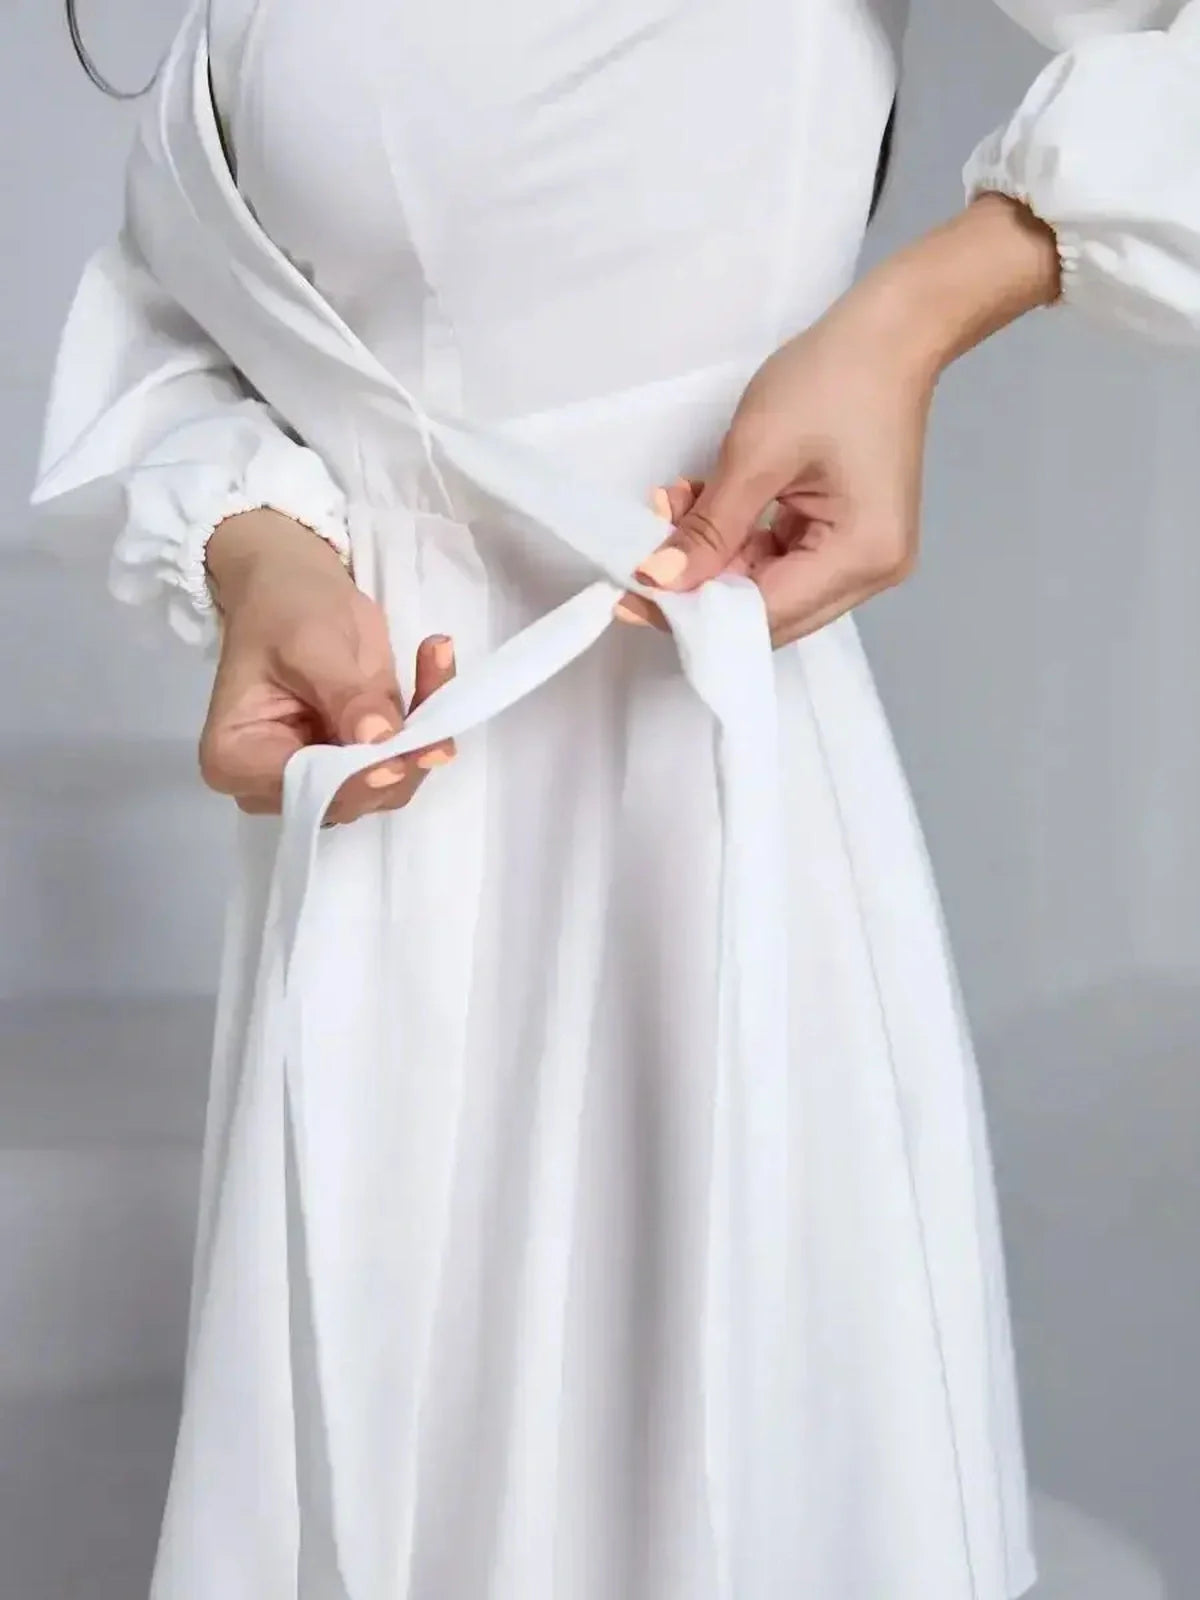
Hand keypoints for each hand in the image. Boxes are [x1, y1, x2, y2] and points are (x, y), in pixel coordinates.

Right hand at [199, 509, 455, 824]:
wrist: (295, 586)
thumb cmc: (283, 609)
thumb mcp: (311, 643)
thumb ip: (345, 695)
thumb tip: (380, 740)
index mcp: (236, 759)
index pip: (301, 790)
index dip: (353, 781)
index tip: (397, 760)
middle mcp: (274, 785)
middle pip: (350, 796)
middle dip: (400, 757)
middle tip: (436, 711)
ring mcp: (321, 780)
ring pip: (387, 783)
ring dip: (423, 734)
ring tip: (436, 660)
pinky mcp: (359, 764)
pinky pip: (403, 760)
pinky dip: (428, 720)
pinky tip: (436, 663)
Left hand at [619, 195, 1060, 645]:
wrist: (890, 333)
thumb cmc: (832, 379)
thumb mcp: (756, 454)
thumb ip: (708, 529)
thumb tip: (658, 582)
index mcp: (861, 556)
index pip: (764, 615)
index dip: (695, 613)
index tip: (633, 596)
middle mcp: (871, 572)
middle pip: (769, 612)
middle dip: (703, 586)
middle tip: (643, 555)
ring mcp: (863, 557)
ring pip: (769, 587)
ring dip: (714, 558)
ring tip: (672, 509)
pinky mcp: (848, 537)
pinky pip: (782, 559)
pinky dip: (738, 540)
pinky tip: (703, 506)